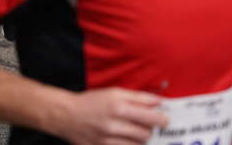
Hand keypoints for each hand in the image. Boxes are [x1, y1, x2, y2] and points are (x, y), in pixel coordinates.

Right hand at [52, 88, 167, 144]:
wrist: (67, 115)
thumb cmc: (91, 102)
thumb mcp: (114, 93)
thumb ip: (138, 97)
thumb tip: (159, 102)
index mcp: (118, 107)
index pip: (150, 117)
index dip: (162, 119)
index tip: (164, 119)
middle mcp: (114, 124)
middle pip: (146, 133)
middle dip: (149, 129)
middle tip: (145, 124)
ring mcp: (108, 139)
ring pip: (138, 144)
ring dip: (140, 138)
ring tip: (133, 131)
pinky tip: (126, 139)